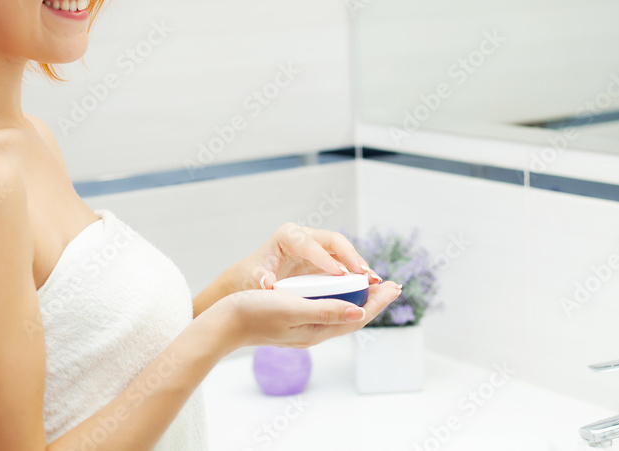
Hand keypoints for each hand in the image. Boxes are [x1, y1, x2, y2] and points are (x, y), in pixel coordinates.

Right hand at [210, 281, 401, 351]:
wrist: (223, 323)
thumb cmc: (255, 312)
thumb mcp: (294, 308)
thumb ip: (327, 311)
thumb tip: (359, 314)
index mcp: (316, 330)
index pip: (357, 317)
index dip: (378, 302)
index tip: (395, 286)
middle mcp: (313, 332)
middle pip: (352, 317)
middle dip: (374, 302)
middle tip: (393, 286)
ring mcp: (302, 329)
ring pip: (340, 314)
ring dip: (358, 301)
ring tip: (372, 289)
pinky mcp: (291, 321)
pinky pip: (325, 311)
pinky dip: (339, 299)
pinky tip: (337, 292)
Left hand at [239, 222, 382, 290]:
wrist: (252, 279)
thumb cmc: (252, 276)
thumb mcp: (253, 277)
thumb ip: (260, 279)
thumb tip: (268, 283)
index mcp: (287, 236)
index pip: (309, 243)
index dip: (324, 258)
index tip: (338, 273)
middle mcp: (306, 236)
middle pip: (333, 241)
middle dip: (350, 256)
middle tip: (364, 273)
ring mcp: (318, 247)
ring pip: (343, 251)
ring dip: (359, 265)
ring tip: (373, 280)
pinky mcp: (325, 260)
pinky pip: (345, 263)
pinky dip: (357, 273)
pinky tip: (369, 286)